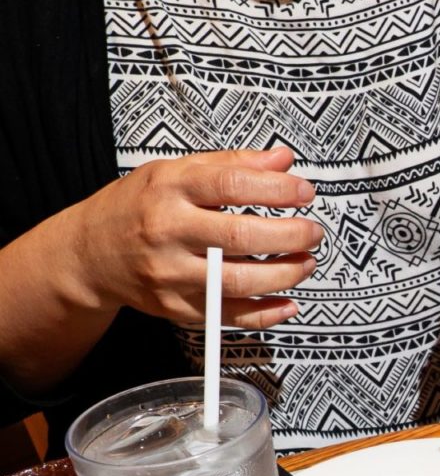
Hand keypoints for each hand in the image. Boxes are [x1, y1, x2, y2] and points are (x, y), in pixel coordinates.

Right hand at [68, 148, 321, 329]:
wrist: (89, 254)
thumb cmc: (139, 206)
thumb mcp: (175, 172)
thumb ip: (231, 164)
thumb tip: (284, 159)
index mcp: (168, 188)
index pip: (230, 185)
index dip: (277, 189)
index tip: (306, 192)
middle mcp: (166, 231)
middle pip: (240, 237)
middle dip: (290, 236)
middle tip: (314, 233)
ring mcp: (169, 273)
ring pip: (238, 281)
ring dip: (286, 274)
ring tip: (307, 262)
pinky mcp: (175, 307)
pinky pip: (229, 316)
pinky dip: (267, 313)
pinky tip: (289, 303)